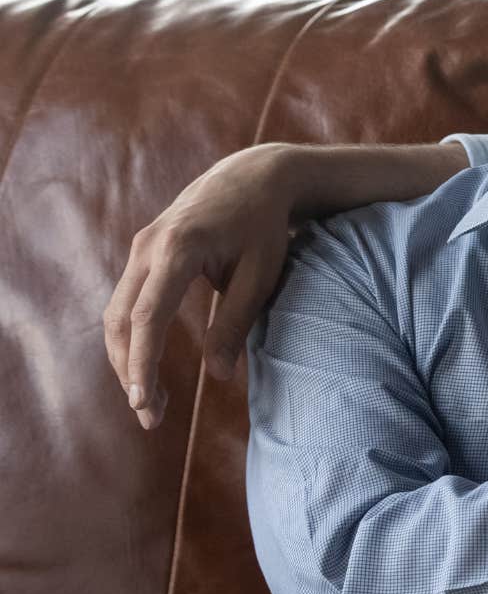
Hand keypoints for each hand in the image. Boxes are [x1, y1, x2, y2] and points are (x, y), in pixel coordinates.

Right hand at [103, 144, 297, 428]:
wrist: (255, 176)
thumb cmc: (265, 226)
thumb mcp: (261, 275)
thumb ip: (236, 323)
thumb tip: (220, 375)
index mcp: (179, 248)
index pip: (148, 316)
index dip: (143, 363)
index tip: (145, 403)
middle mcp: (149, 246)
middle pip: (121, 320)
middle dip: (130, 372)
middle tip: (151, 418)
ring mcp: (141, 246)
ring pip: (117, 314)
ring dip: (128, 360)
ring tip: (152, 403)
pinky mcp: (143, 252)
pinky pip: (127, 301)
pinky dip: (133, 338)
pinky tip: (148, 370)